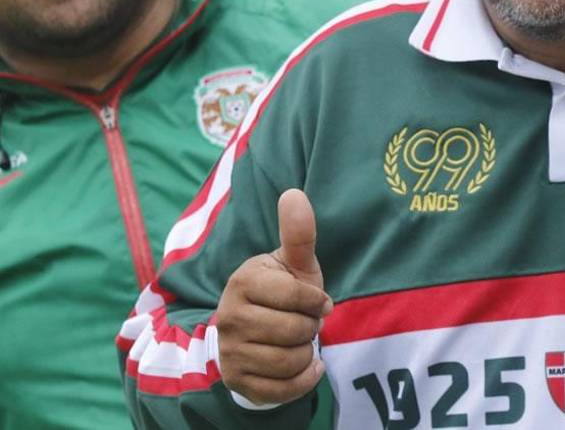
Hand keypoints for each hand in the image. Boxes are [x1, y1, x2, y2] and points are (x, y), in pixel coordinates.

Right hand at [217, 189, 331, 405]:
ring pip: (290, 361)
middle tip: (304, 322)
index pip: (299, 298)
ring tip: (299, 342)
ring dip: (307, 353)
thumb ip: (298, 232)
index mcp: (243, 282)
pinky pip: (282, 390)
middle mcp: (228, 317)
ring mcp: (229, 351)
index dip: (317, 302)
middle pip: (295, 332)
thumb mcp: (293, 263)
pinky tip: (304, 366)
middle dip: (311, 328)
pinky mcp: (236, 381)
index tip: (317, 301)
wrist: (257, 332)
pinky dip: (303, 380)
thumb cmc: (283, 291)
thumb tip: (294, 193)